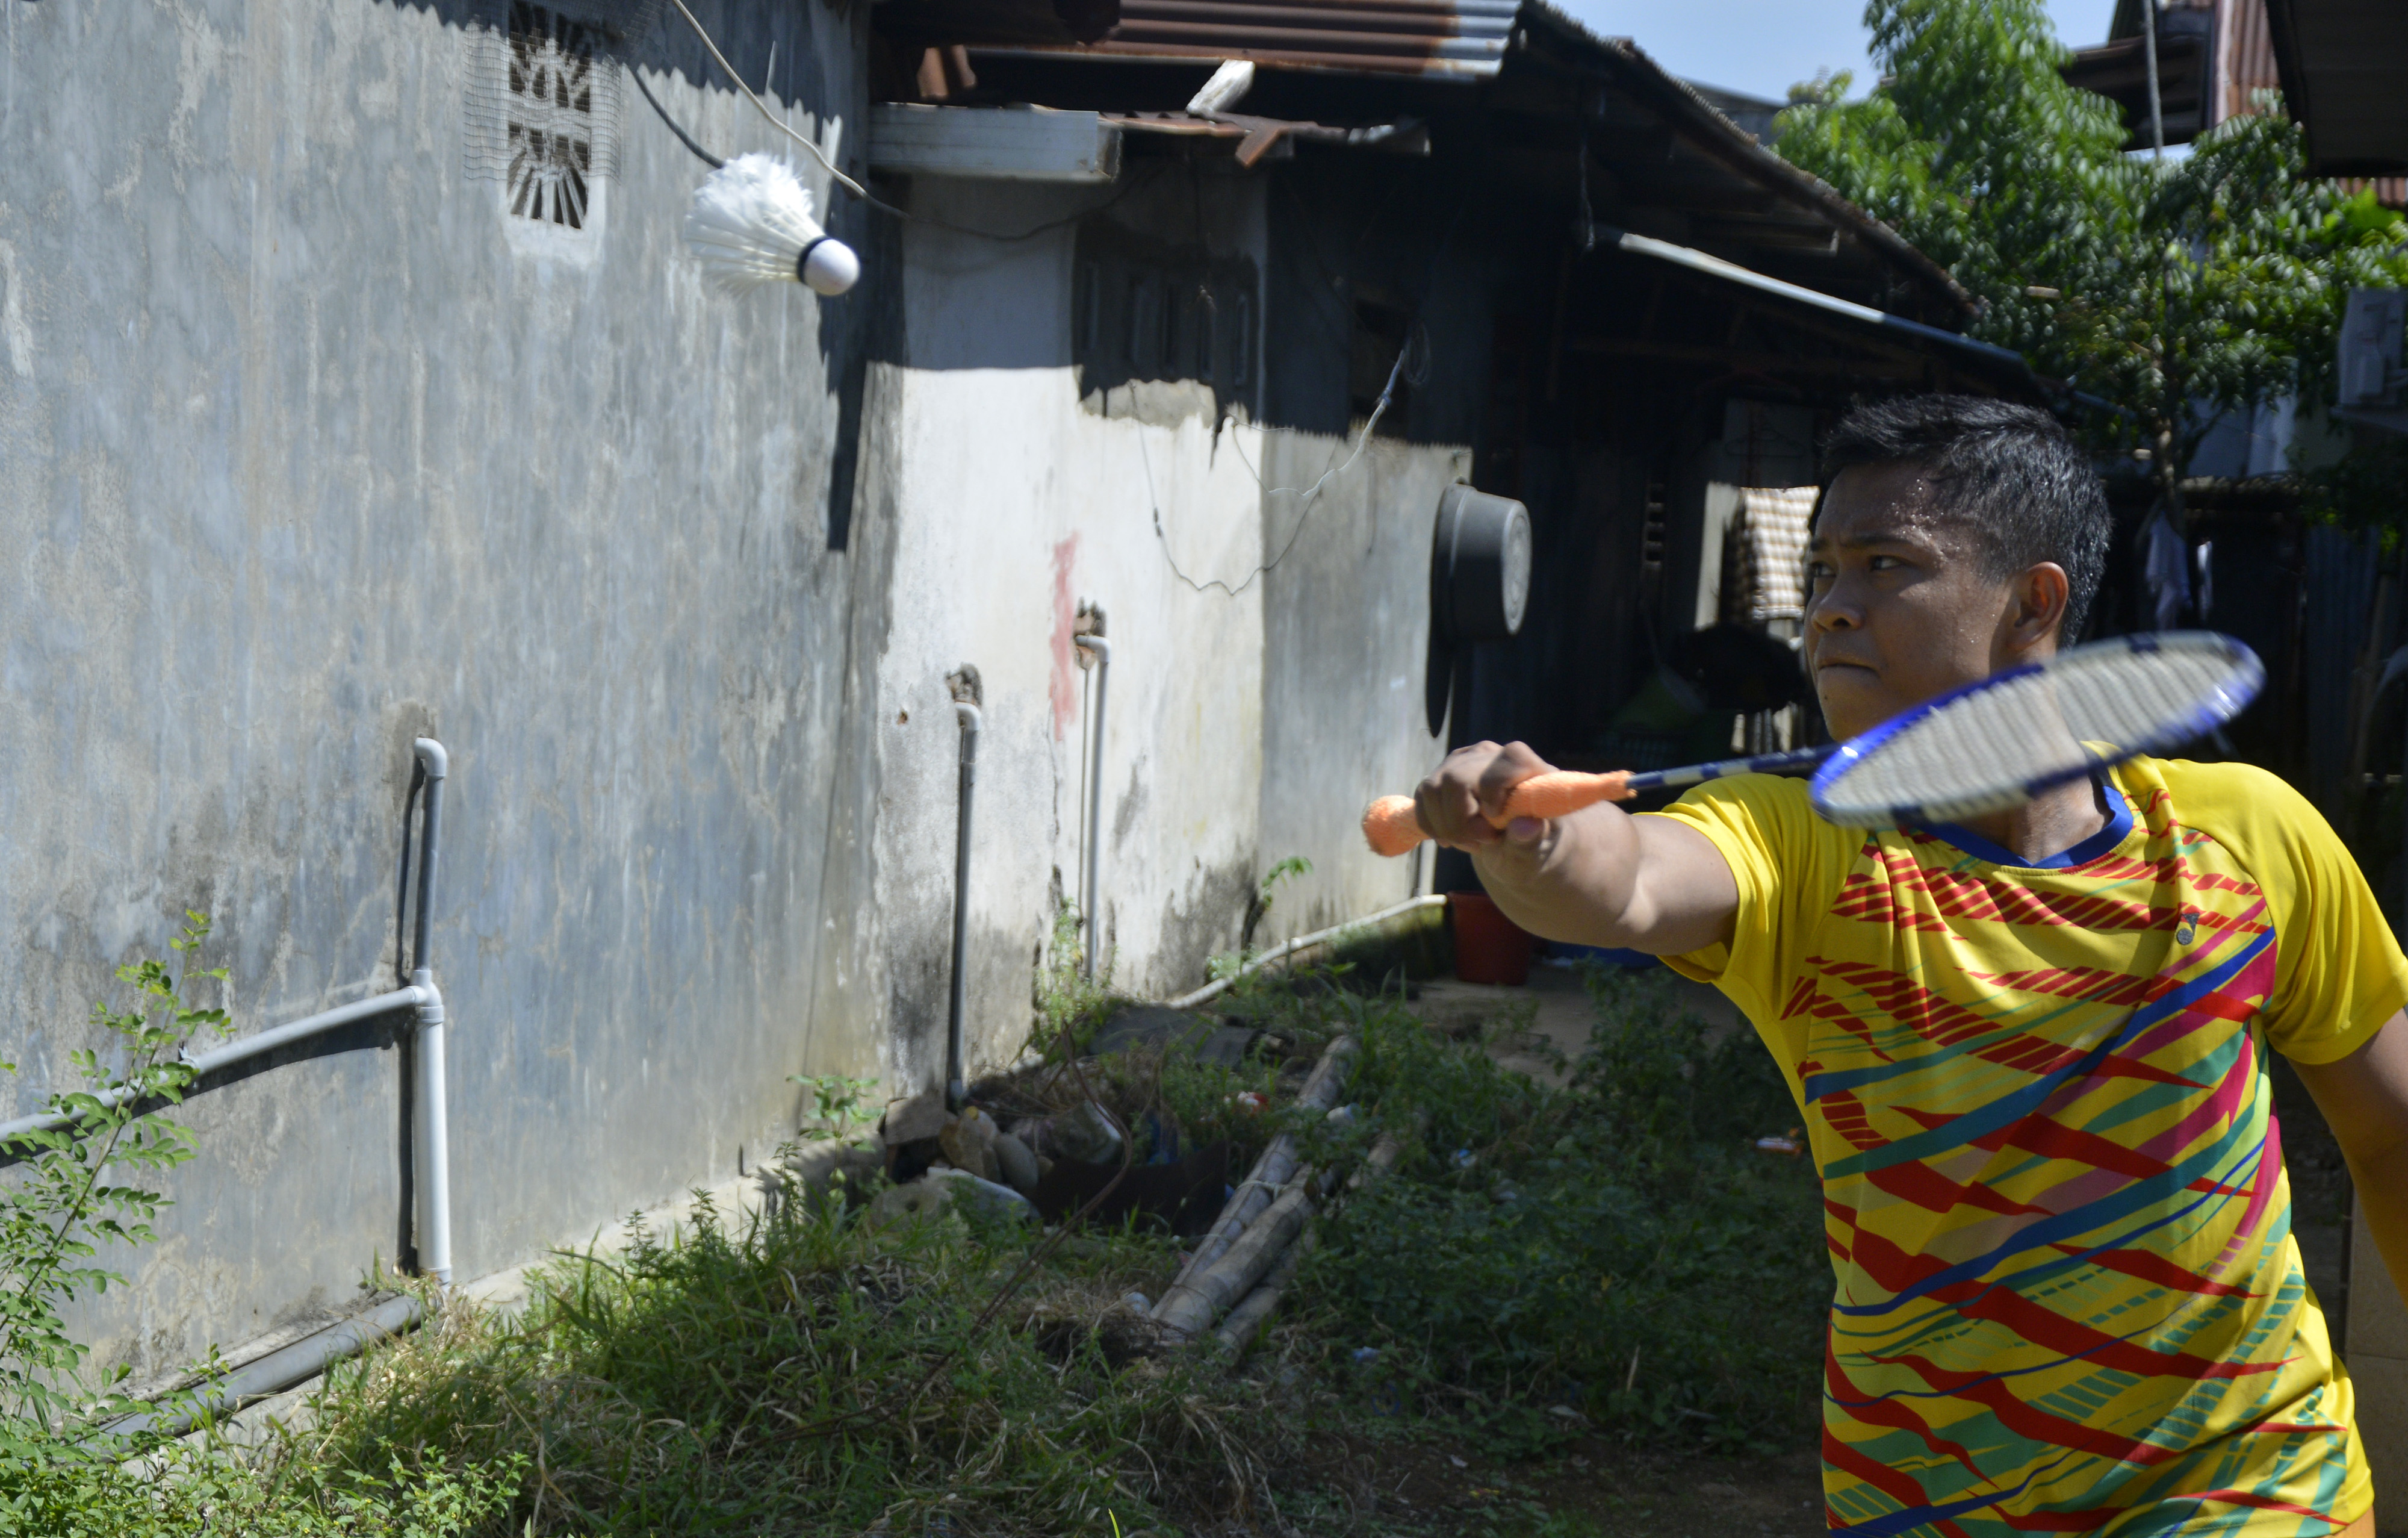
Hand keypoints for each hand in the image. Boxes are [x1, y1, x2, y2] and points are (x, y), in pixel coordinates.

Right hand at [1412, 741, 1556, 851]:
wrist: (1514, 844)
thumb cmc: (1531, 845)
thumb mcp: (1537, 851)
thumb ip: (1531, 840)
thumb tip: (1526, 827)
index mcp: (1528, 769)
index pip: (1512, 758)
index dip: (1497, 787)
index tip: (1496, 819)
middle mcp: (1493, 756)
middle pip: (1459, 778)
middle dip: (1461, 821)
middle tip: (1480, 844)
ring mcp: (1463, 762)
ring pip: (1434, 788)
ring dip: (1445, 827)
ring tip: (1469, 844)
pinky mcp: (1442, 774)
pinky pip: (1422, 797)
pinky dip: (1432, 826)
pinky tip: (1452, 839)